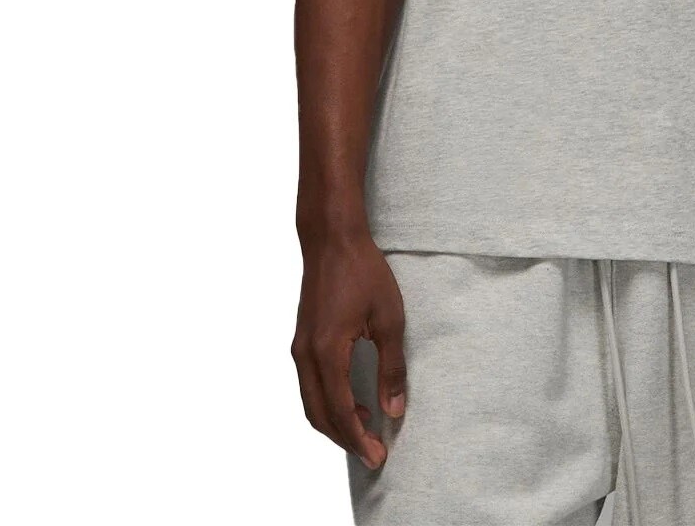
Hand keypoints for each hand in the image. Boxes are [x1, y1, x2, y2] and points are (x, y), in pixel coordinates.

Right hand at [291, 231, 407, 467]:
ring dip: (334, 423)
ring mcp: (300, 348)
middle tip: (372, 454)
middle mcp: (306, 356)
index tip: (378, 456)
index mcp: (327, 352)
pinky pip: (309, 385)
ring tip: (365, 431)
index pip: (341, 412)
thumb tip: (394, 409)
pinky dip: (327, 403)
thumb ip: (391, 367)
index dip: (359, 439)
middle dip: (345, 439)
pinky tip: (351, 402)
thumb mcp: (389, 318)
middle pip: (320, 415)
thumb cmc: (363, 272)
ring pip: (311, 403)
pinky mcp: (301, 340)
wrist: (332, 239)